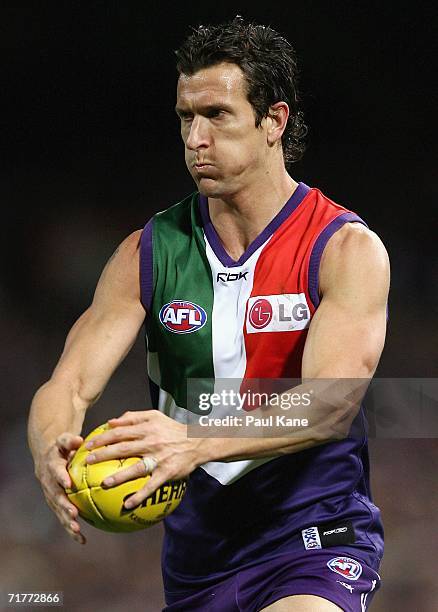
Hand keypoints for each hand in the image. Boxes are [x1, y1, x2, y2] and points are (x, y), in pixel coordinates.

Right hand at [35, 433, 86, 543]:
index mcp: (52, 466)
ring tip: (77, 530)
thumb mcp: (64, 440)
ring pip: (58, 510)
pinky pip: (63, 517)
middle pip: (56, 496)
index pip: (55, 471)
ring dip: (66, 521)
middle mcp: (49, 484)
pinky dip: (71, 529)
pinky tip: (82, 540)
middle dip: (64, 506)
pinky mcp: (56, 504)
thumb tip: (79, 439)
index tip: (68, 484)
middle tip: (74, 514)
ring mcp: (51, 496)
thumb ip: (70, 440)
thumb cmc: (61, 447)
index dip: (61, 477)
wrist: (47, 457)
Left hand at [85, 410, 202, 508]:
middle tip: (88, 462)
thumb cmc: (172, 429)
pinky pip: (151, 486)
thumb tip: (111, 421)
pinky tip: (127, 505)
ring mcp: (159, 458)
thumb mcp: (155, 416)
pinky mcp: (167, 472)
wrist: (197, 442)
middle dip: (103, 455)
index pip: (120, 431)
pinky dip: (140, 496)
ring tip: (103, 483)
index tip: (88, 445)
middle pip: (123, 448)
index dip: (102, 437)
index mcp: (147, 427)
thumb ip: (133, 417)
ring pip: (136, 468)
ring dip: (119, 477)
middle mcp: (152, 441)